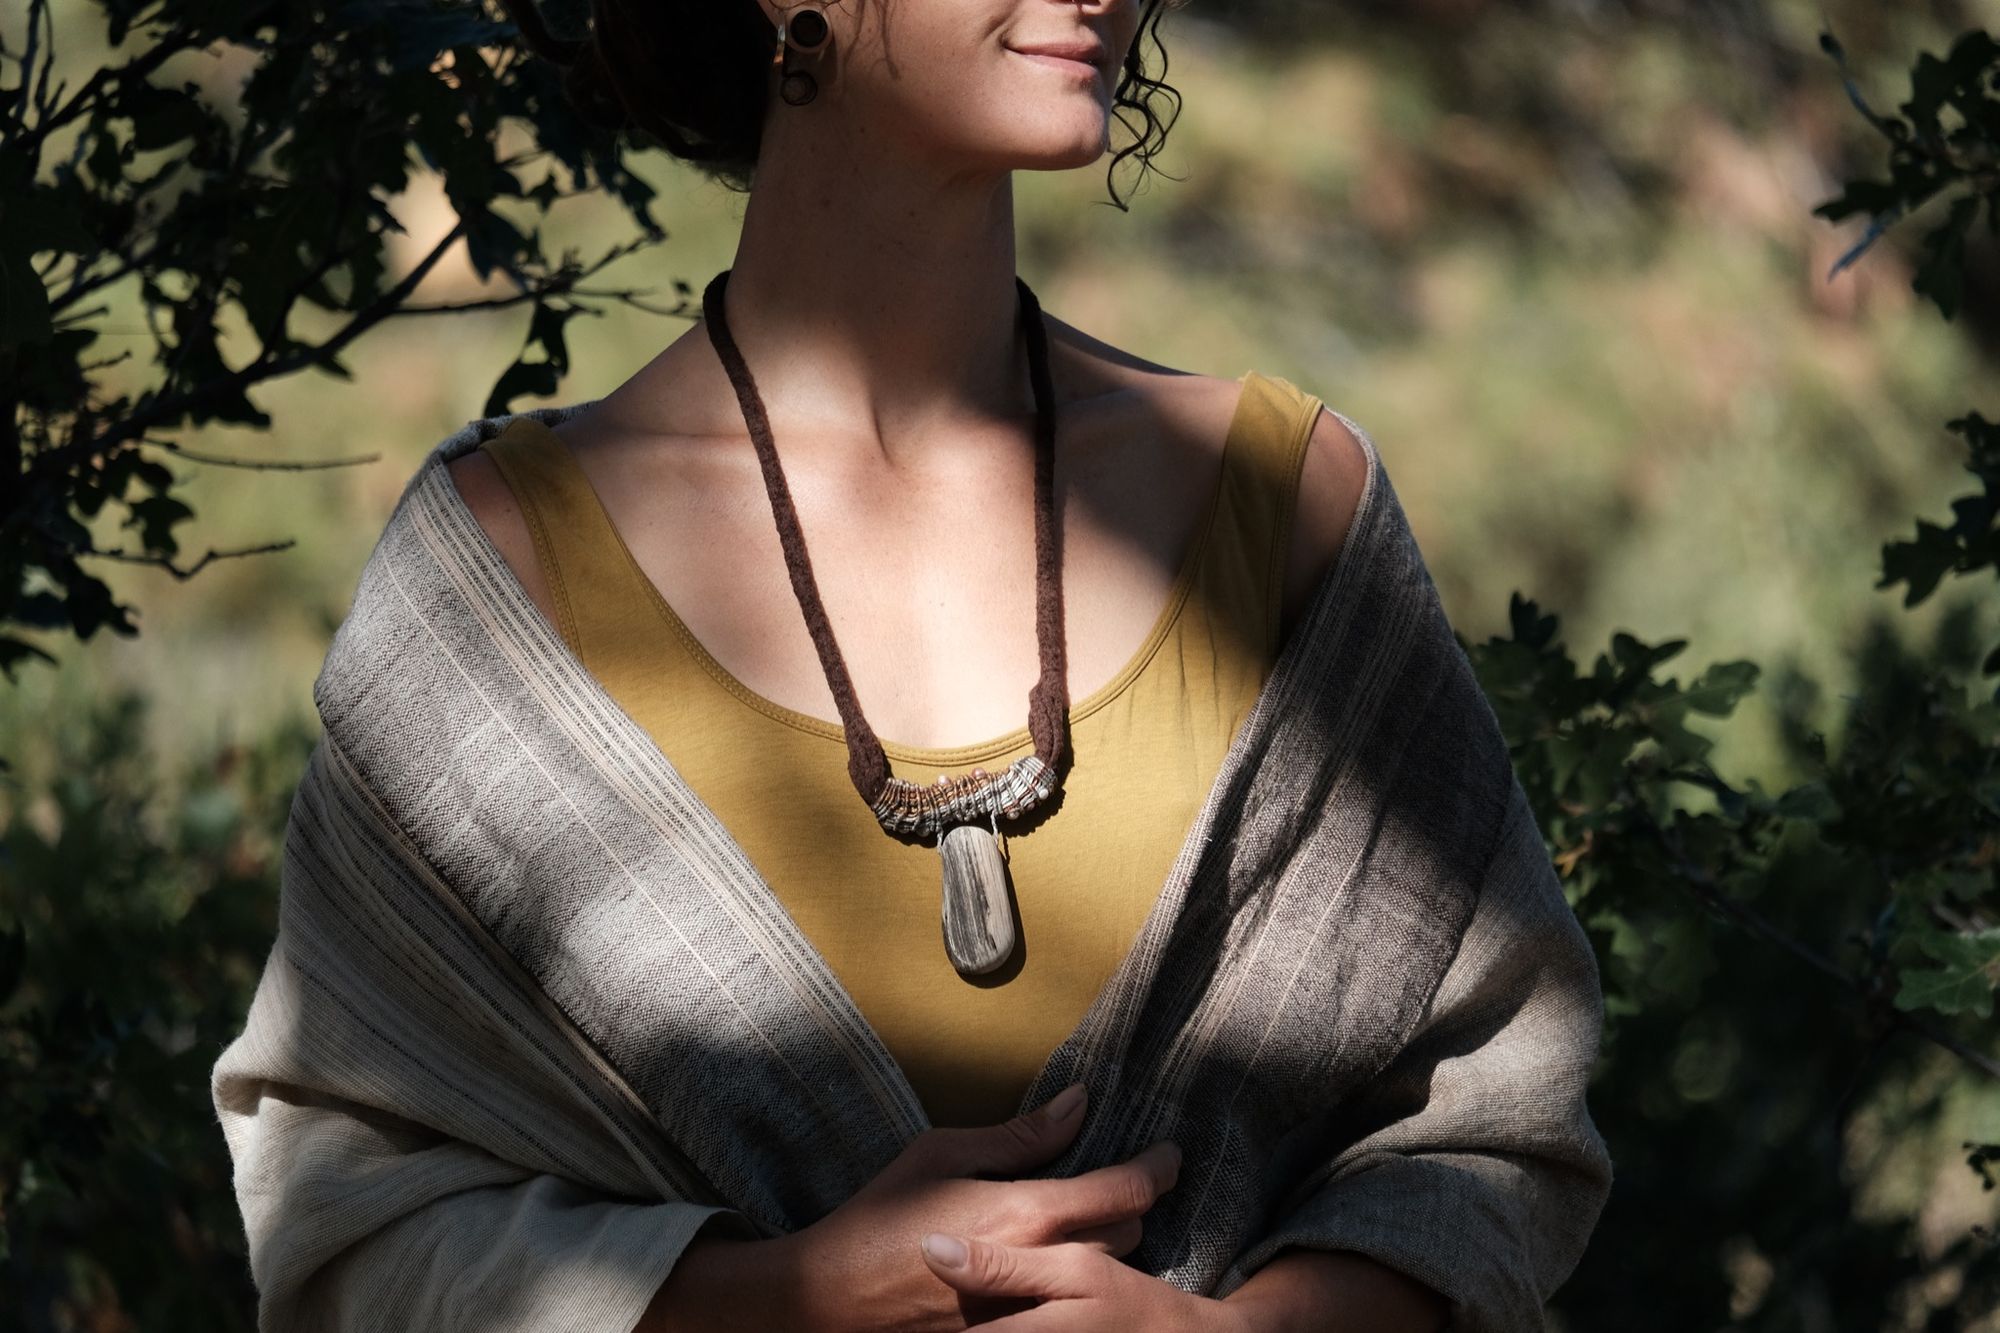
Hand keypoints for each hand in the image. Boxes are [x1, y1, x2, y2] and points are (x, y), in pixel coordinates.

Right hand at [769, 1082, 1183, 1332]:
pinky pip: (1066, 1308)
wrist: (830, 1301)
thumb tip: (1078, 1102)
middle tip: (1118, 1188)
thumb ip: (1019, 1136)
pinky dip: (1071, 1285)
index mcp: (1026, 1214)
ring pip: (1102, 1277)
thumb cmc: (880, 1218)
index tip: (1170, 1154)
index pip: (1123, 1191)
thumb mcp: (943, 1154)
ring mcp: (1029, 1311)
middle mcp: (1040, 1267)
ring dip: (1105, 1248)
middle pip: (1126, 1237)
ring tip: (1088, 1226)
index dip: (1158, 1169)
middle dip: (1131, 1210)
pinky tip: (1054, 1269)